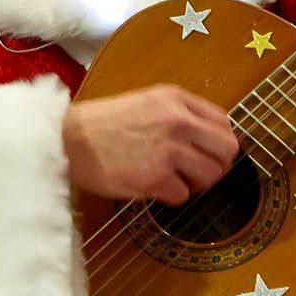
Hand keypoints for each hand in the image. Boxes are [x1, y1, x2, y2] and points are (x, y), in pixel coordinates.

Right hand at [62, 85, 238, 205]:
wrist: (68, 140)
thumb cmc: (102, 124)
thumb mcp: (145, 102)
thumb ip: (178, 113)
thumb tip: (208, 137)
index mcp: (176, 100)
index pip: (224, 123)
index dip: (217, 143)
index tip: (205, 153)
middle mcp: (179, 121)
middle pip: (227, 150)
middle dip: (216, 165)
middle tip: (197, 172)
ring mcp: (170, 150)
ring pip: (211, 175)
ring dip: (195, 184)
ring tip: (173, 180)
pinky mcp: (157, 177)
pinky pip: (184, 195)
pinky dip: (170, 196)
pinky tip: (152, 187)